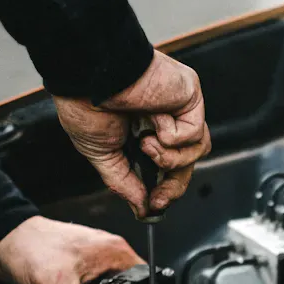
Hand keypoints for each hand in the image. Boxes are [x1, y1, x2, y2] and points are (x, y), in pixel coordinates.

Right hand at [53, 51, 210, 217]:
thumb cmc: (86, 102)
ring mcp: (179, 107)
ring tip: (146, 144)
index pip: (168, 167)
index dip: (165, 190)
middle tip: (157, 198)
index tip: (154, 206)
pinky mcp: (190, 96)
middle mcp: (165, 119)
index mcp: (143, 131)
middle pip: (187, 163)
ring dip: (170, 158)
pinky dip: (172, 136)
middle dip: (173, 187)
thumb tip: (141, 209)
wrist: (88, 75)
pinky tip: (154, 120)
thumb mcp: (102, 154)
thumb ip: (124, 183)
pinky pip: (194, 133)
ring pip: (196, 151)